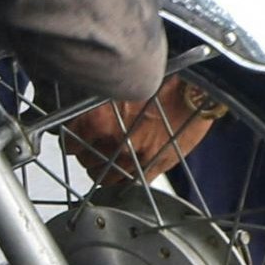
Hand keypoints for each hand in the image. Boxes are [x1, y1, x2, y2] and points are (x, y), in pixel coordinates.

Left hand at [65, 75, 221, 184]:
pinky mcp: (153, 167)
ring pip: (105, 177)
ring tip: (111, 159)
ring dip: (105, 169)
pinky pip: (129, 183)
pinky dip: (124, 179)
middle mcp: (112, 140)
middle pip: (86, 161)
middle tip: (96, 147)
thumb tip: (81, 118)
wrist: (194, 88)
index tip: (77, 140)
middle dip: (89, 154)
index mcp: (97, 118)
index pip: (70, 143)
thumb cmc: (160, 81)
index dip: (74, 142)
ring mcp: (133, 157)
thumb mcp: (116, 88)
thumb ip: (95, 107)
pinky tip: (126, 169)